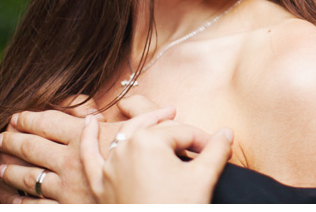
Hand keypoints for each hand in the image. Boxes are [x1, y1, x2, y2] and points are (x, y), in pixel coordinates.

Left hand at [0, 94, 167, 202]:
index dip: (29, 117)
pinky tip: (12, 199)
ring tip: (0, 167)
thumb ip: (139, 108)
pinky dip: (19, 202)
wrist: (153, 197)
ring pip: (28, 177)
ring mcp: (65, 187)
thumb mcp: (152, 127)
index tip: (17, 115)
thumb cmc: (154, 160)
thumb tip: (126, 99)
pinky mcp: (66, 209)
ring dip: (11, 171)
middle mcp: (69, 160)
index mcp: (85, 137)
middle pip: (31, 147)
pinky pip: (34, 206)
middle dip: (12, 140)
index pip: (47, 122)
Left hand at [80, 109, 232, 202]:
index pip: (183, 132)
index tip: (218, 152)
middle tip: (198, 137)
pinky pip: (89, 156)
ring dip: (140, 122)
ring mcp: (109, 166)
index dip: (204, 141)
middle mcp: (124, 148)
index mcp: (149, 141)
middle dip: (179, 130)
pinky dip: (88, 138)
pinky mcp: (100, 184)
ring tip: (161, 113)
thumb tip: (227, 132)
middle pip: (157, 130)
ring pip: (125, 136)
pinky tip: (90, 122)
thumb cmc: (178, 209)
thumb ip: (216, 149)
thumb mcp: (203, 178)